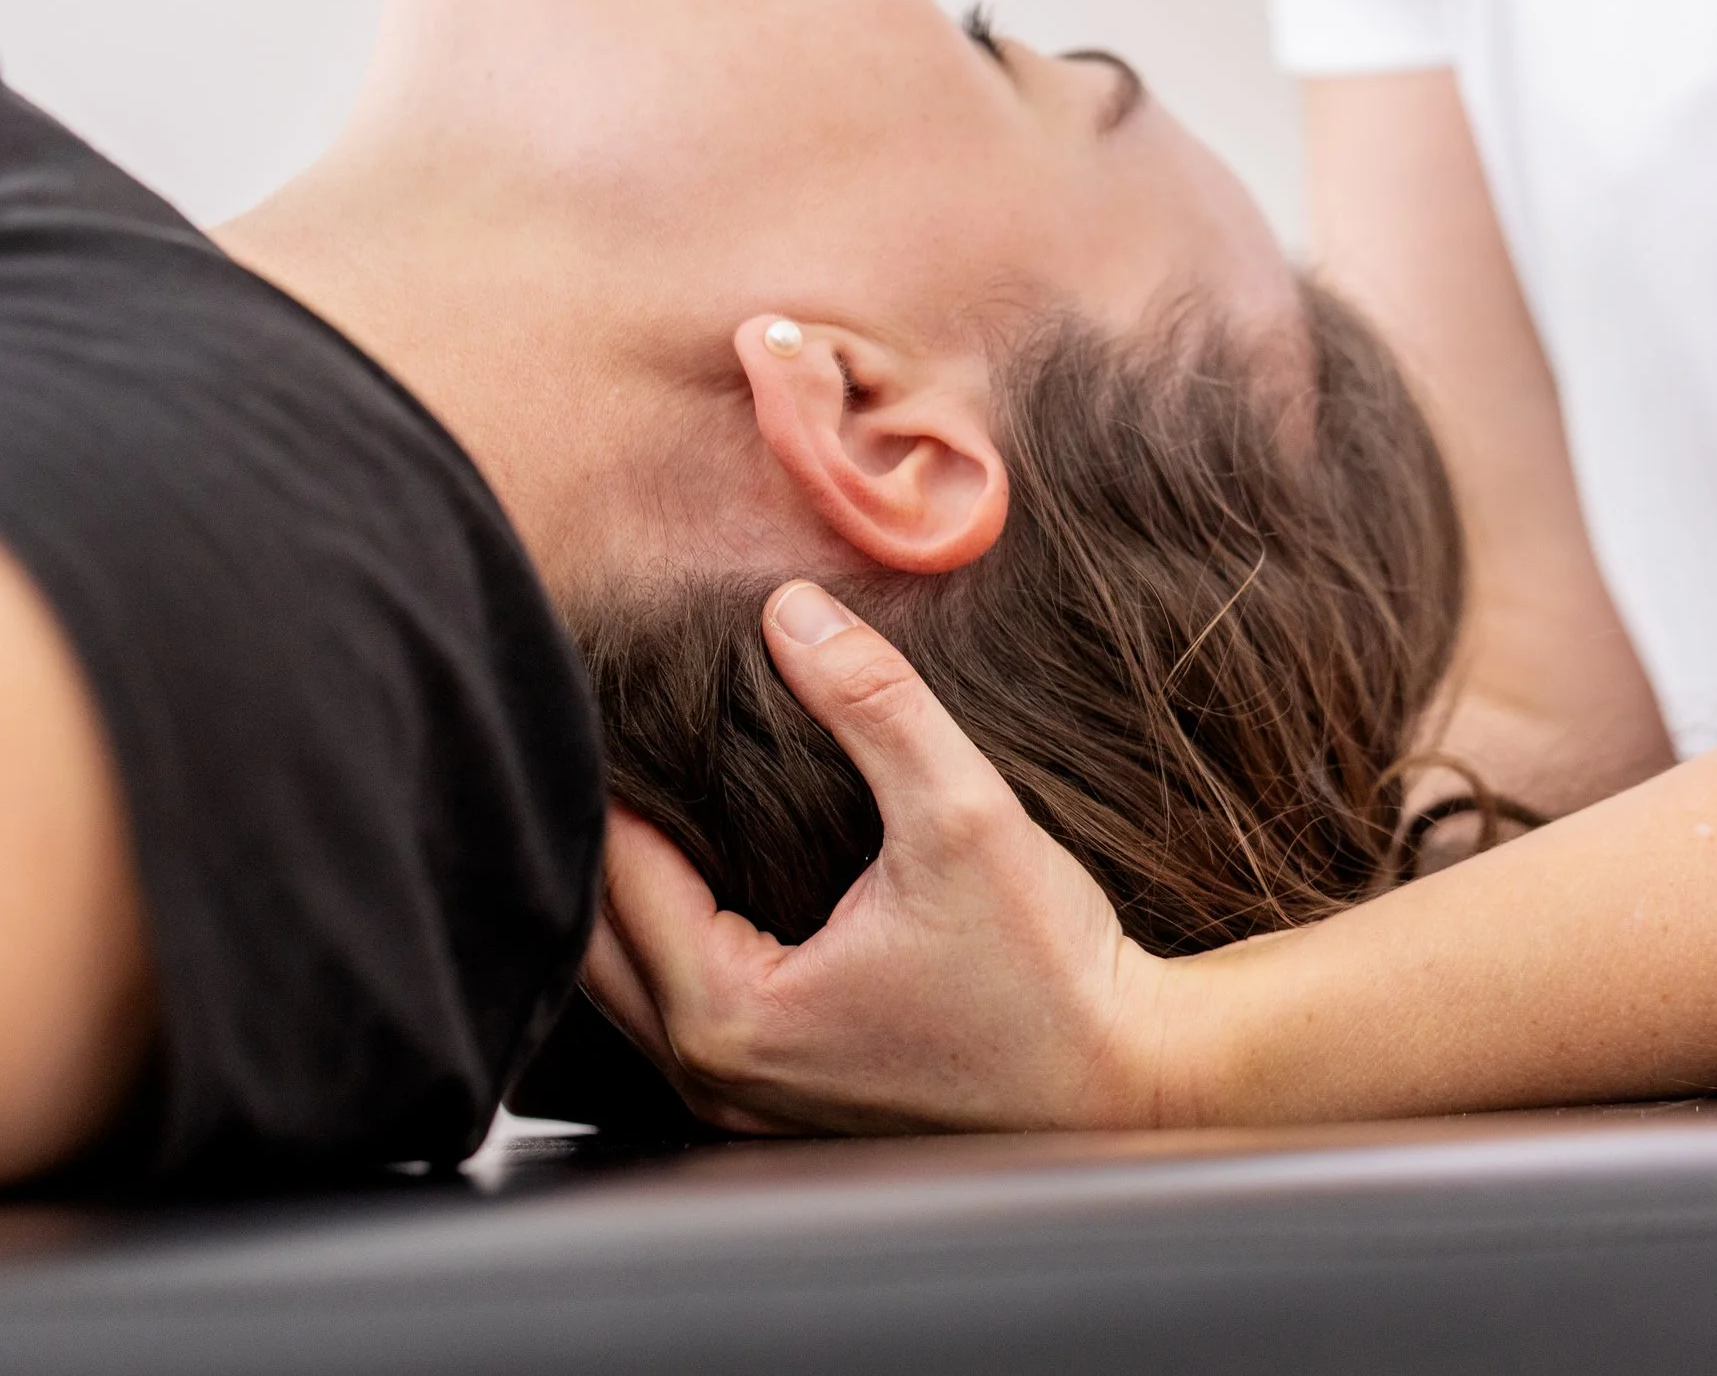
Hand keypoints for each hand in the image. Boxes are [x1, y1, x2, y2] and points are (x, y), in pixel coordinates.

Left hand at [580, 580, 1173, 1133]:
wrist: (1127, 1080)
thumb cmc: (1052, 974)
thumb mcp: (964, 815)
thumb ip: (873, 703)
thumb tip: (789, 610)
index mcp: (729, 1013)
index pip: (611, 866)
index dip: (604, 768)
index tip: (606, 682)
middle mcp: (713, 1074)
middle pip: (589, 934)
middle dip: (597, 828)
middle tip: (612, 726)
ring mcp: (738, 1104)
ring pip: (622, 983)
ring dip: (624, 890)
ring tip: (647, 789)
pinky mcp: (774, 1107)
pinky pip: (673, 1014)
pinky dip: (664, 942)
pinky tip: (700, 876)